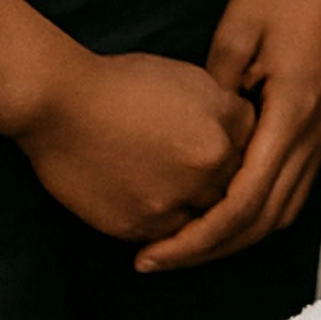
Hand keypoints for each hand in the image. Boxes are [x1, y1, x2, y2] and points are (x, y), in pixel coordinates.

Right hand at [13, 46, 254, 244]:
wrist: (64, 105)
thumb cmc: (126, 84)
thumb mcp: (193, 81)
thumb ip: (226, 111)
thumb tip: (245, 132)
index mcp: (224, 130)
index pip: (256, 155)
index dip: (247, 156)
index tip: (241, 158)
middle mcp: (205, 170)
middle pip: (233, 191)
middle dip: (227, 188)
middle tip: (212, 188)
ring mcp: (171, 201)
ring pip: (202, 221)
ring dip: (199, 215)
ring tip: (182, 201)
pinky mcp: (136, 226)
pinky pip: (167, 238)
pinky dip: (168, 230)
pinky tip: (157, 208)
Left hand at [136, 0, 320, 272]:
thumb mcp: (235, 37)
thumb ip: (213, 97)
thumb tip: (191, 146)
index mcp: (292, 112)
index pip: (243, 202)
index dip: (196, 238)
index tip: (153, 252)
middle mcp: (313, 130)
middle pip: (264, 220)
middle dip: (209, 249)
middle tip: (158, 259)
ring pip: (283, 210)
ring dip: (236, 236)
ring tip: (187, 244)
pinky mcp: (320, 123)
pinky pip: (292, 189)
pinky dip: (258, 213)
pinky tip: (225, 211)